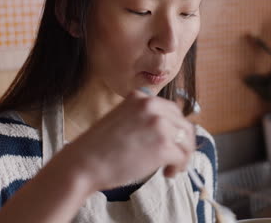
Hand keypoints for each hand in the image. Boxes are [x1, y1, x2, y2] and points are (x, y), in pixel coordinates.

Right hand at [64, 90, 194, 191]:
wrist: (83, 163)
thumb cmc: (98, 148)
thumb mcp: (121, 118)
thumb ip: (143, 117)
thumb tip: (167, 129)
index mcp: (142, 98)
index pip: (173, 110)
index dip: (175, 129)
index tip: (172, 142)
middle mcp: (153, 106)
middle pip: (184, 124)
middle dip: (183, 143)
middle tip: (176, 158)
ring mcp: (159, 125)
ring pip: (187, 141)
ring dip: (183, 156)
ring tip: (171, 168)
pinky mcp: (163, 146)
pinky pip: (183, 157)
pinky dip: (179, 167)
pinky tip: (167, 173)